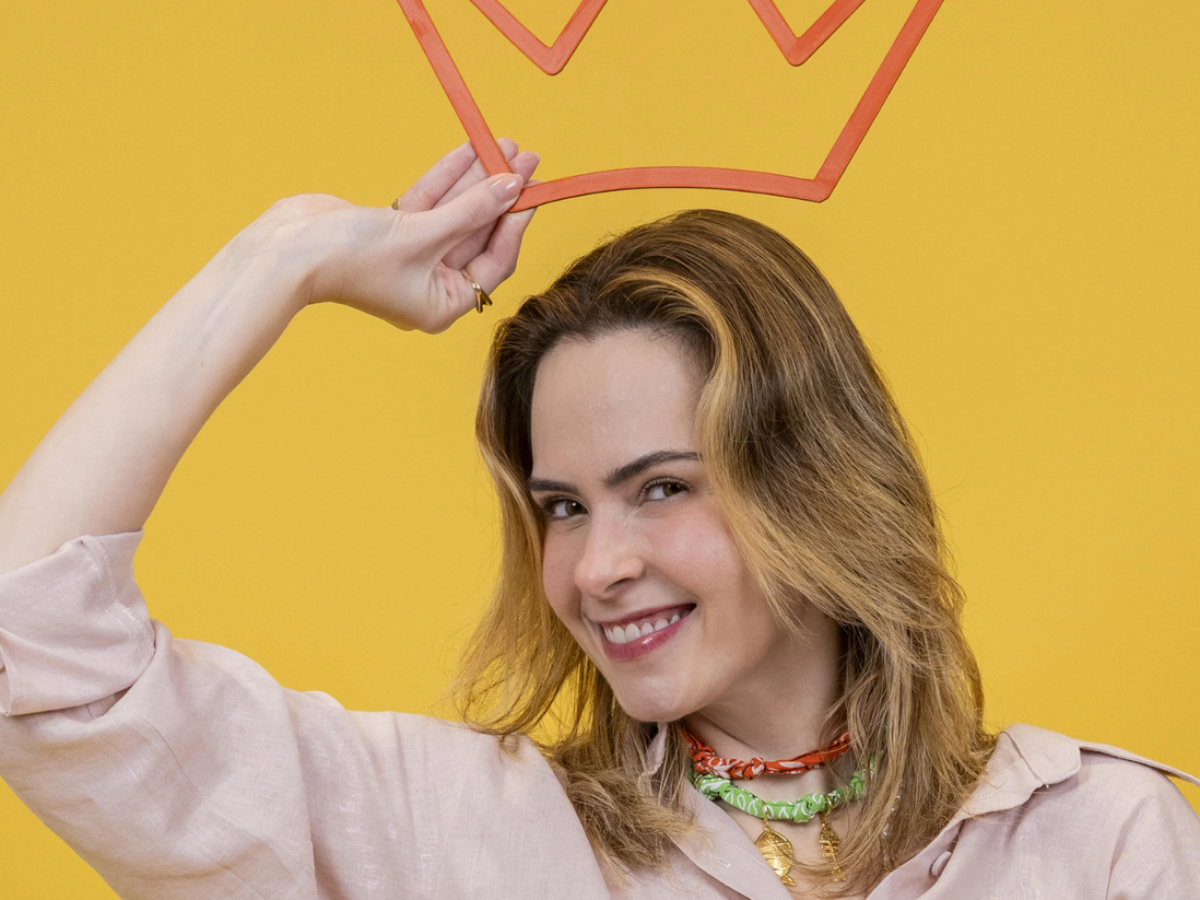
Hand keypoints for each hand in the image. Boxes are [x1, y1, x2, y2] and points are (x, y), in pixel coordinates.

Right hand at [254, 140, 539, 332]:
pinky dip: (446, 177)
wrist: (286, 251)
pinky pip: (428, 202)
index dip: (513, 222)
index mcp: (442, 305)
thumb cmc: (351, 259)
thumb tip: (511, 187)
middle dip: (500, 194)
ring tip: (505, 145)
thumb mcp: (422, 234)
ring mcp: (410, 257)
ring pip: (454, 212)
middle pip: (477, 232)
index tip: (530, 190)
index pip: (493, 261)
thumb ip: (469, 210)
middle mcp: (430, 284)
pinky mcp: (390, 231)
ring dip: (477, 179)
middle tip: (527, 159)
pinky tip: (468, 149)